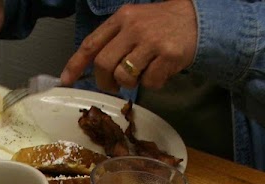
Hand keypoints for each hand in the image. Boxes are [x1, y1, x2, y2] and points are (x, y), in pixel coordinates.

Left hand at [60, 0, 196, 92]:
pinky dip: (152, 84)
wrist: (198, 18)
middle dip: (105, 81)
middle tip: (114, 85)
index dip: (75, 64)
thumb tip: (93, 70)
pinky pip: (149, 82)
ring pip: (125, 76)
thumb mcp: (135, 22)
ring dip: (130, 83)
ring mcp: (151, 42)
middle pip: (104, 64)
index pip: (91, 43)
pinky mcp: (168, 56)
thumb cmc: (162, 24)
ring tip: (142, 72)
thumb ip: (115, 40)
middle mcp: (134, 27)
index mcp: (122, 18)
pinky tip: (160, 71)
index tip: (66, 80)